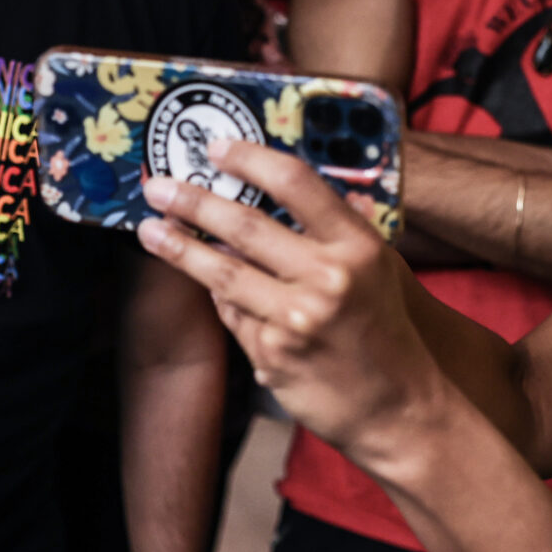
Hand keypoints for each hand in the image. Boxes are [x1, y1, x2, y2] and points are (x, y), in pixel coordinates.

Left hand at [137, 140, 450, 469]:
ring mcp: (297, 320)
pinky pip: (234, 315)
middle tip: (158, 186)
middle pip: (245, 225)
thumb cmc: (385, 326)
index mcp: (357, 245)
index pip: (296, 183)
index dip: (250, 159)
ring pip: (224, 273)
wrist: (400, 403)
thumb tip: (285, 187)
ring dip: (180, 249)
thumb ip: (336, 228)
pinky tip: (206, 284)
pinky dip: (220, 298)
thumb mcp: (378, 266)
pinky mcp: (274, 356)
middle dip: (193, 202)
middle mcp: (328, 278)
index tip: (216, 148)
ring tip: (150, 230)